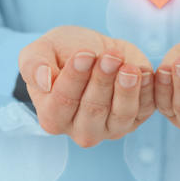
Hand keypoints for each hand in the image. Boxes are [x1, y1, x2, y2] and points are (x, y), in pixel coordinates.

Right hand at [18, 25, 154, 146]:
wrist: (90, 50)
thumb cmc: (60, 53)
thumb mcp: (38, 51)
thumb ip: (32, 65)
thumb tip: (44, 81)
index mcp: (52, 117)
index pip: (63, 101)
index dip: (75, 78)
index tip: (84, 55)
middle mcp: (80, 130)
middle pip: (93, 109)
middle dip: (102, 81)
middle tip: (109, 57)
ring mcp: (109, 129)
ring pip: (121, 114)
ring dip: (126, 89)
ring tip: (128, 66)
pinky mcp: (134, 120)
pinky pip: (144, 109)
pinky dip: (146, 92)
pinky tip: (142, 72)